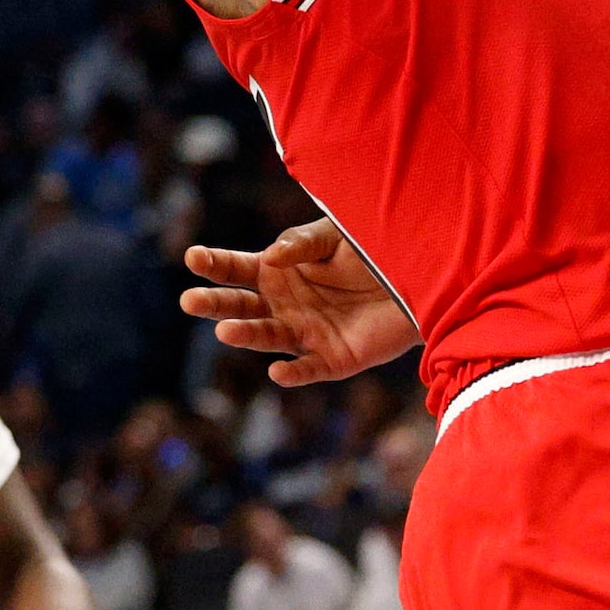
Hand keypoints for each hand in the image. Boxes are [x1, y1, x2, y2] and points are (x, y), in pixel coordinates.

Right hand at [182, 217, 418, 385]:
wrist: (419, 278)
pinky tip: (278, 373)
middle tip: (190, 301)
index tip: (193, 257)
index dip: (214, 264)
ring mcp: (305, 333)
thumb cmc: (369, 251)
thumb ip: (302, 244)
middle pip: (241, 306)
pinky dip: (294, 374)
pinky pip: (308, 370)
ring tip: (225, 331)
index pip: (236, 269)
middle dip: (215, 303)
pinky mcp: (332, 359)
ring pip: (268, 337)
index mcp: (277, 272)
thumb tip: (270, 258)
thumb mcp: (334, 236)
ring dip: (246, 335)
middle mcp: (283, 305)